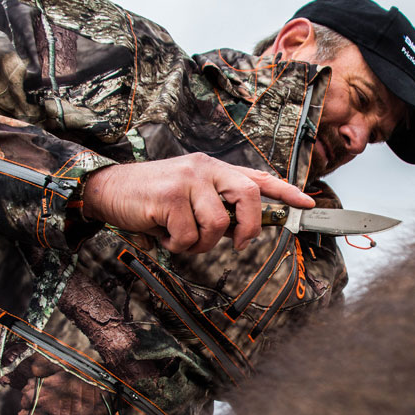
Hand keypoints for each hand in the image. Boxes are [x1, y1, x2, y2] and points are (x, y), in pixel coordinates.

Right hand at [81, 154, 314, 252]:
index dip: (285, 191)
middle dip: (248, 228)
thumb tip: (244, 227)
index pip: (257, 177)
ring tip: (179, 237)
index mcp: (213, 169)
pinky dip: (176, 246)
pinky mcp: (169, 197)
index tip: (307, 203)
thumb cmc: (150, 199)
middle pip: (248, 197)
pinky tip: (162, 234)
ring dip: (199, 244)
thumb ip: (216, 203)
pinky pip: (189, 236)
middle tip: (236, 244)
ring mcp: (187, 180)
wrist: (108, 190)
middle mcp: (204, 169)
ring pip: (217, 226)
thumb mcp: (188, 194)